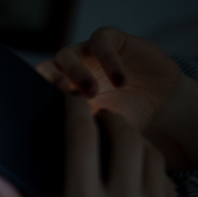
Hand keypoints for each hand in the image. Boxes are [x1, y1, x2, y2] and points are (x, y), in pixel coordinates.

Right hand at [0, 95, 187, 196]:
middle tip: (98, 118)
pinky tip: (134, 174)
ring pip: (151, 155)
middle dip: (110, 119)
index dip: (76, 112)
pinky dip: (149, 167)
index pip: (83, 141)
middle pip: (125, 137)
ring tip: (117, 142)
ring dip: (133, 140)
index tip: (72, 100)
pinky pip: (166, 181)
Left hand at [36, 27, 181, 132]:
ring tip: (92, 92)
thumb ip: (87, 137)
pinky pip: (100, 42)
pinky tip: (121, 80)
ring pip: (66, 56)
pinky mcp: (108, 40)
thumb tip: (70, 156)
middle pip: (44, 71)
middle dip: (48, 82)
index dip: (38, 102)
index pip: (37, 94)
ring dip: (75, 72)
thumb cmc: (128, 120)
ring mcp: (85, 55)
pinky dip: (108, 60)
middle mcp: (68, 74)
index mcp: (61, 96)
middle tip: (62, 96)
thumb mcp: (106, 134)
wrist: (160, 100)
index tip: (47, 117)